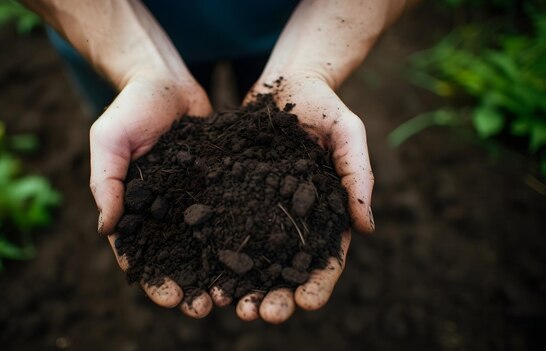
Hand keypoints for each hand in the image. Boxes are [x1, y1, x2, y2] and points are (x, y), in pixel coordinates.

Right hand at [89, 71, 214, 317]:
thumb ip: (106, 181)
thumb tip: (106, 229)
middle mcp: (165, 209)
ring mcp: (193, 198)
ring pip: (205, 243)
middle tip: (204, 308)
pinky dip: (238, 237)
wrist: (166, 80)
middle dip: (188, 285)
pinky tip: (255, 257)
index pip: (140, 253)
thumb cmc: (131, 108)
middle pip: (176, 257)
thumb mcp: (108, 140)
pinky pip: (229, 213)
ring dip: (215, 271)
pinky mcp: (219, 183)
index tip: (168, 298)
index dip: (152, 278)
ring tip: (231, 295)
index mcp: (134, 206)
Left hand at [230, 73, 374, 323]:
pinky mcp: (234, 194)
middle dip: (275, 295)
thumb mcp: (347, 133)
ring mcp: (262, 209)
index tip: (307, 304)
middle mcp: (293, 218)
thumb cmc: (323, 106)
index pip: (326, 256)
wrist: (284, 84)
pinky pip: (224, 228)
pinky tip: (203, 273)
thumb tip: (367, 227)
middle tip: (260, 315)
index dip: (318, 283)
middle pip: (285, 268)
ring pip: (252, 258)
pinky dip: (215, 253)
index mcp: (326, 211)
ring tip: (228, 306)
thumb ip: (358, 174)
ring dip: (242, 285)